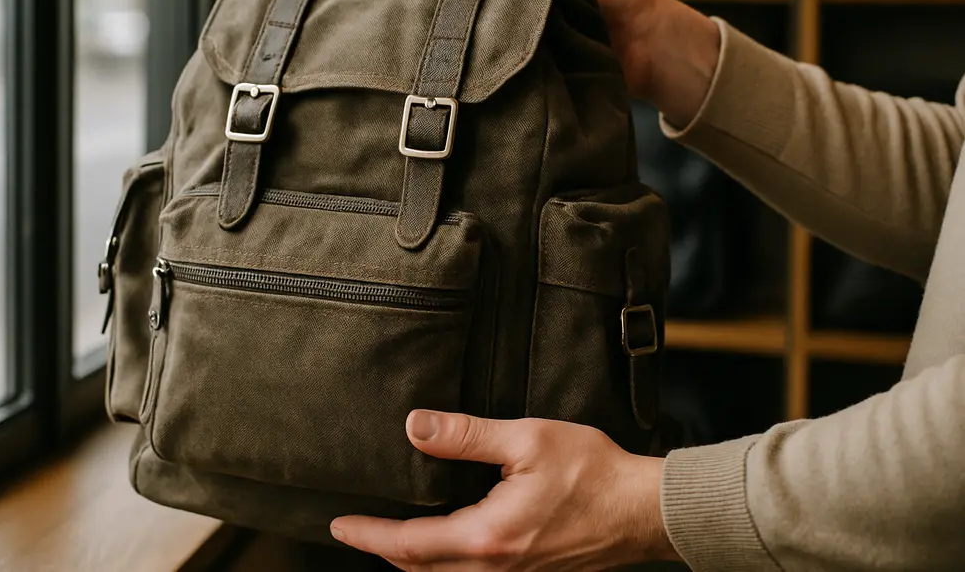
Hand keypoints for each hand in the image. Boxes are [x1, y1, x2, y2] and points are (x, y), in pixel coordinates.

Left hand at [330, 410, 680, 570]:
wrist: (644, 510)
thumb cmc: (593, 472)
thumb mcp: (527, 440)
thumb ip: (466, 435)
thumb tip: (414, 427)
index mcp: (488, 536)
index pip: (409, 545)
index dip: (370, 535)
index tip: (340, 525)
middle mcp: (496, 567)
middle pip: (420, 570)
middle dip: (383, 551)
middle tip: (353, 531)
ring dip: (411, 560)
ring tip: (388, 536)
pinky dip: (442, 563)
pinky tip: (443, 542)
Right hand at [472, 0, 719, 129]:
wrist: (655, 46)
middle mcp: (536, 11)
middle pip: (494, 8)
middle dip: (478, 8)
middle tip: (453, 10)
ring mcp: (539, 43)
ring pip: (502, 40)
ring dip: (494, 37)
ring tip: (470, 37)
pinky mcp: (544, 74)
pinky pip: (518, 68)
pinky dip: (511, 64)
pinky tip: (496, 61)